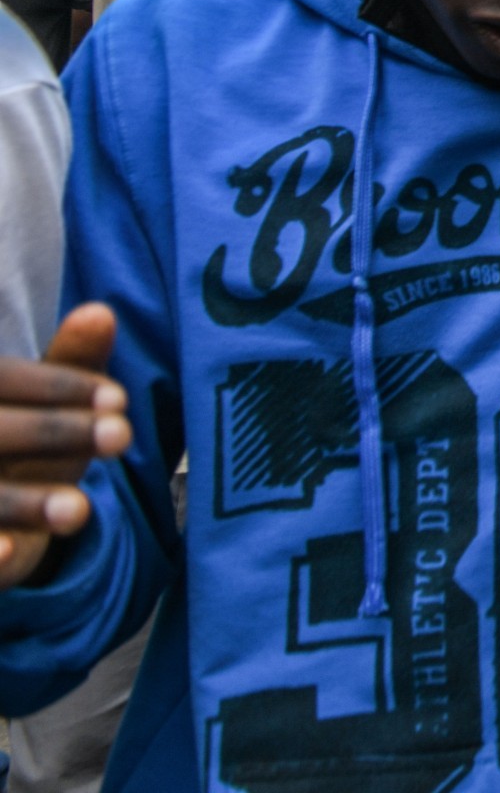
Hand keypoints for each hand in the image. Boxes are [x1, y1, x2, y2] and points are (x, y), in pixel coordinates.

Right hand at [0, 306, 131, 593]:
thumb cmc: (22, 444)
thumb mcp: (46, 405)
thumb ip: (72, 362)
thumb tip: (102, 312)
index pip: (2, 379)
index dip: (57, 386)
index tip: (120, 399)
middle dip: (54, 432)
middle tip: (122, 435)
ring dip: (25, 501)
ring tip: (80, 509)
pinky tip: (6, 553)